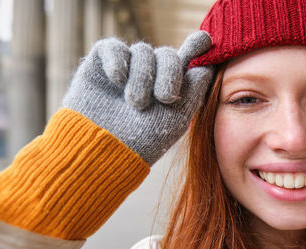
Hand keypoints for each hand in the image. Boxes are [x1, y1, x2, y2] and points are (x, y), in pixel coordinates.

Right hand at [62, 31, 213, 164]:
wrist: (103, 150)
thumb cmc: (143, 142)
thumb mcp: (177, 118)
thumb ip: (194, 90)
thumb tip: (206, 65)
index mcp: (171, 86)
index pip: (187, 58)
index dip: (197, 45)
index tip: (205, 40)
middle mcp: (149, 74)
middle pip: (167, 54)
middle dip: (170, 73)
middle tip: (164, 98)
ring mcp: (125, 68)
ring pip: (142, 50)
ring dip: (143, 76)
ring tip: (136, 103)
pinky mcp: (100, 64)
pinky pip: (113, 48)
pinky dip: (117, 62)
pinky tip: (117, 81)